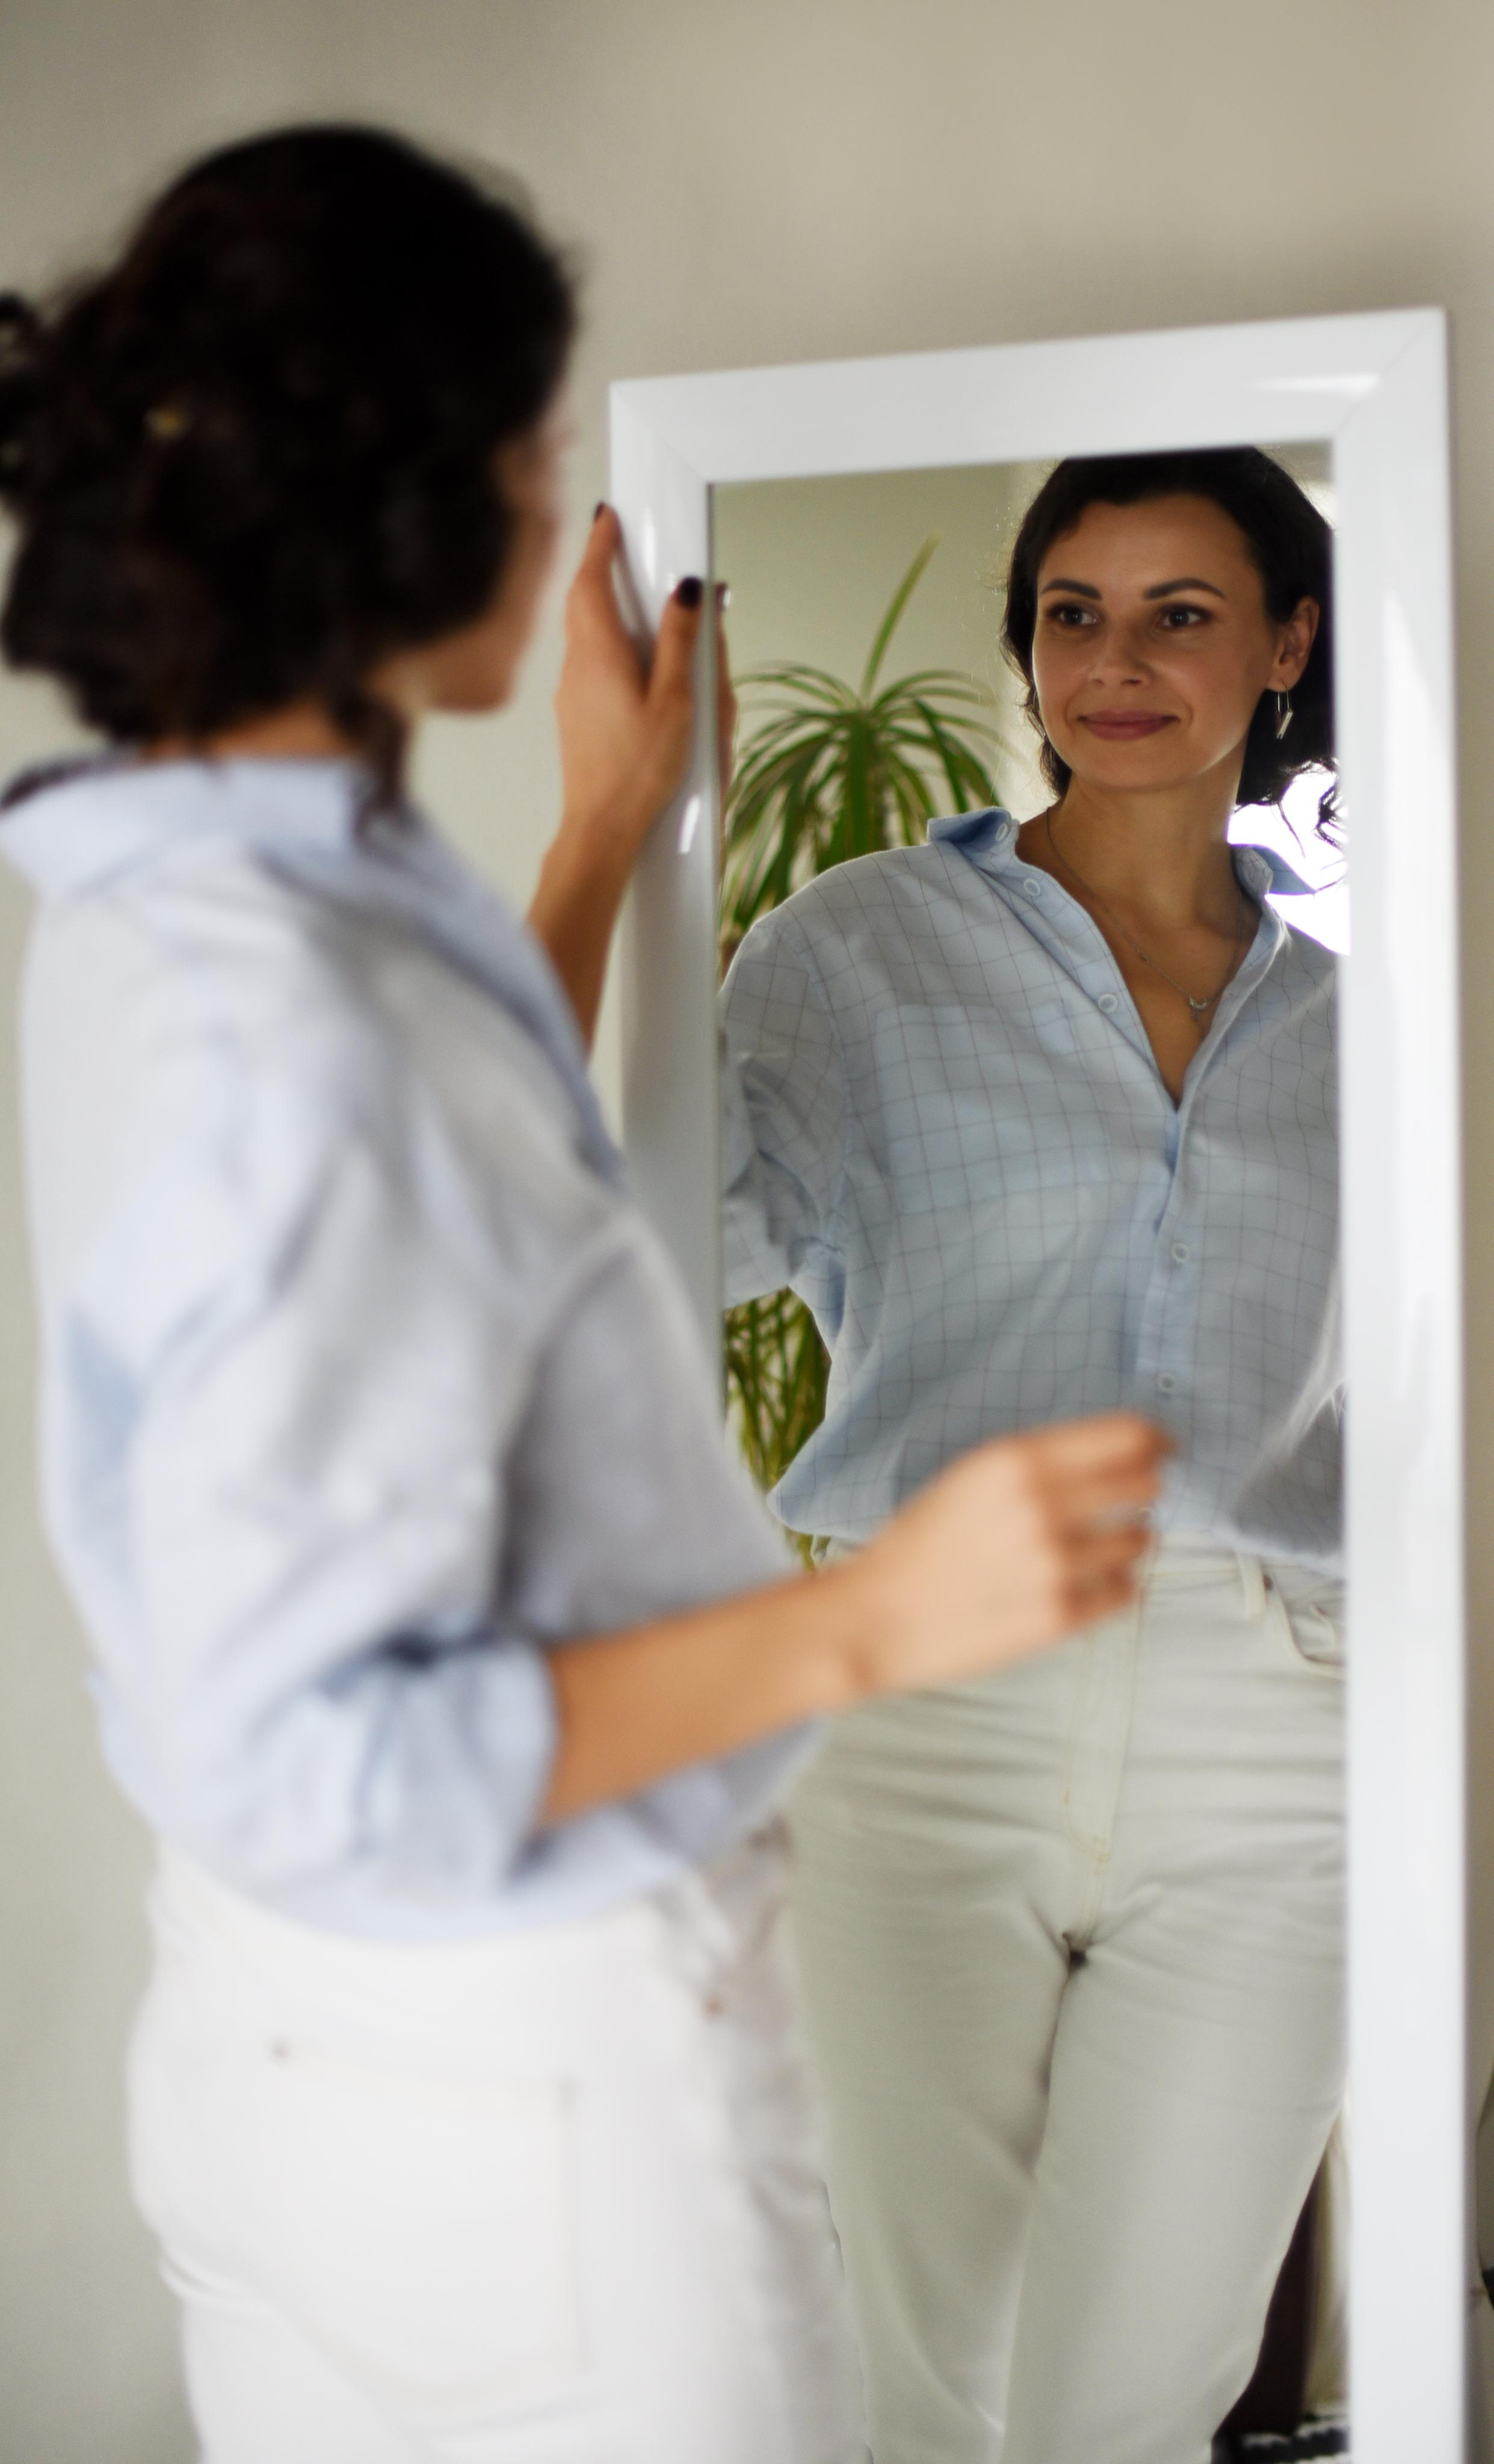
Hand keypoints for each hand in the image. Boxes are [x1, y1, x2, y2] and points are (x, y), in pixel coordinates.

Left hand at [551, 504, 728, 876]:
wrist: (601, 827)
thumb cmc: (638, 772)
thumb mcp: (675, 702)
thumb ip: (682, 643)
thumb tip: (688, 592)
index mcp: (599, 654)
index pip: (589, 580)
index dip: (599, 543)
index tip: (610, 517)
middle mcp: (577, 667)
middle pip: (580, 601)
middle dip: (599, 568)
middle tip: (620, 546)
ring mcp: (571, 692)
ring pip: (583, 634)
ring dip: (605, 608)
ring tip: (638, 602)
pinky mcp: (575, 715)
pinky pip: (588, 663)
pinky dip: (607, 644)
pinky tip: (634, 663)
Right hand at [842, 1412, 1168, 1695]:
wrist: (878, 1616)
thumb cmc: (923, 1542)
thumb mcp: (973, 1475)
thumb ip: (1042, 1461)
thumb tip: (1126, 1453)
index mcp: (1017, 1460)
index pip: (1129, 1436)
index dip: (1156, 1441)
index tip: (1163, 1449)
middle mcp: (1042, 1506)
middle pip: (1145, 1485)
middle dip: (1142, 1491)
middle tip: (1125, 1503)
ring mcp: (1055, 1564)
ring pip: (1140, 1541)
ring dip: (1126, 1542)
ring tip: (1086, 1551)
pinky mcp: (1060, 1617)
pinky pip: (1125, 1591)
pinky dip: (1112, 1587)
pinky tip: (1079, 1584)